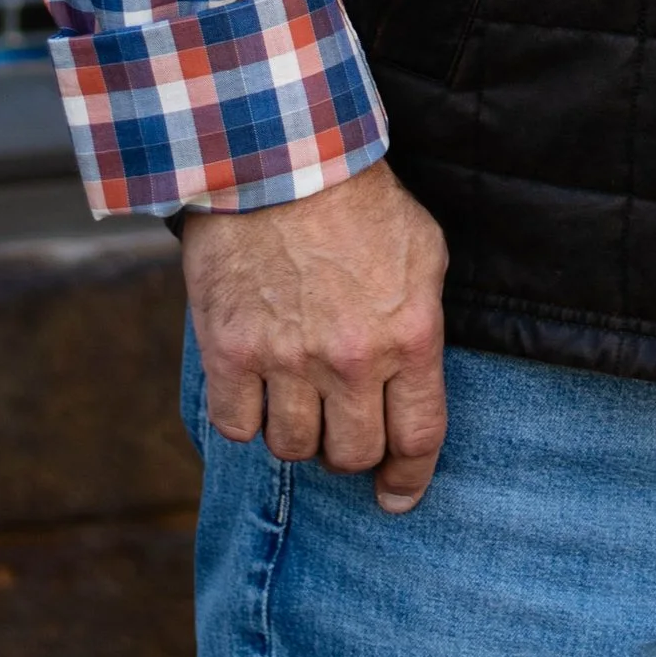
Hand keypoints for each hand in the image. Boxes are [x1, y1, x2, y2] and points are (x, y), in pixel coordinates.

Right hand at [182, 159, 449, 512]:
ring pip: (293, 449)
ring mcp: (287, 360)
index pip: (417, 438)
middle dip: (352, 453)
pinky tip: (255, 392)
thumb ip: (420, 325)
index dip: (409, 477)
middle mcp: (350, 360)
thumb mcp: (424, 254)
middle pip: (352, 455)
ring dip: (299, 435)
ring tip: (299, 402)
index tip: (397, 496)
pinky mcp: (230, 353)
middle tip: (343, 430)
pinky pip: (237, 428)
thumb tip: (416, 382)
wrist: (279, 160)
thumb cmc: (359, 202)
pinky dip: (246, 420)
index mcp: (409, 336)